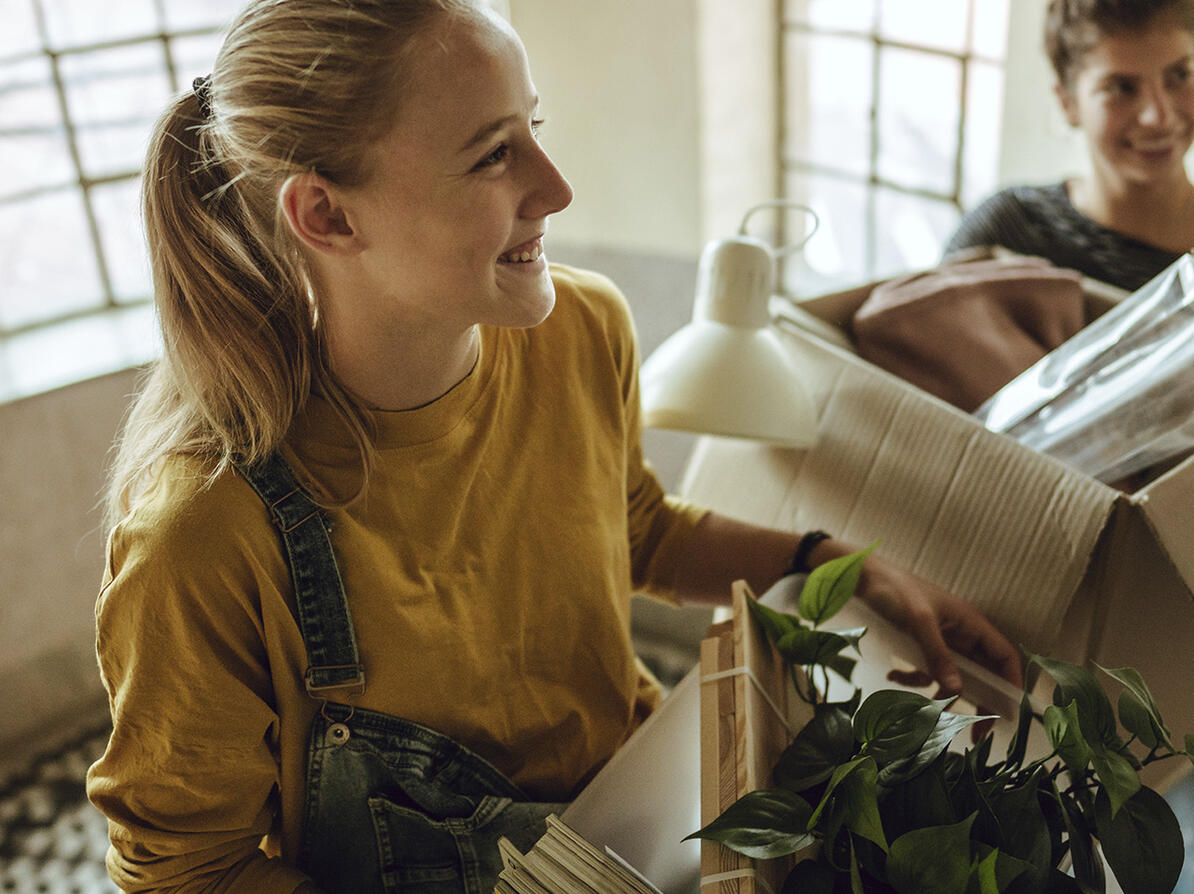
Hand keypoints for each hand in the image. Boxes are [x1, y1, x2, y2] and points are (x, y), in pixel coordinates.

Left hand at [848, 550, 1023, 698]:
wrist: (862, 577)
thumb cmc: (894, 589)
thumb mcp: (918, 621)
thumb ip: (937, 655)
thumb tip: (958, 691)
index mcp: (970, 622)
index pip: (1004, 655)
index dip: (1011, 683)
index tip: (1007, 713)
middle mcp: (960, 634)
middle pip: (982, 673)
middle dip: (979, 702)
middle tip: (976, 734)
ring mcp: (941, 641)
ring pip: (953, 676)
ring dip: (942, 694)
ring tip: (927, 712)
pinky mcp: (919, 645)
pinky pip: (926, 670)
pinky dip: (913, 678)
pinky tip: (893, 674)